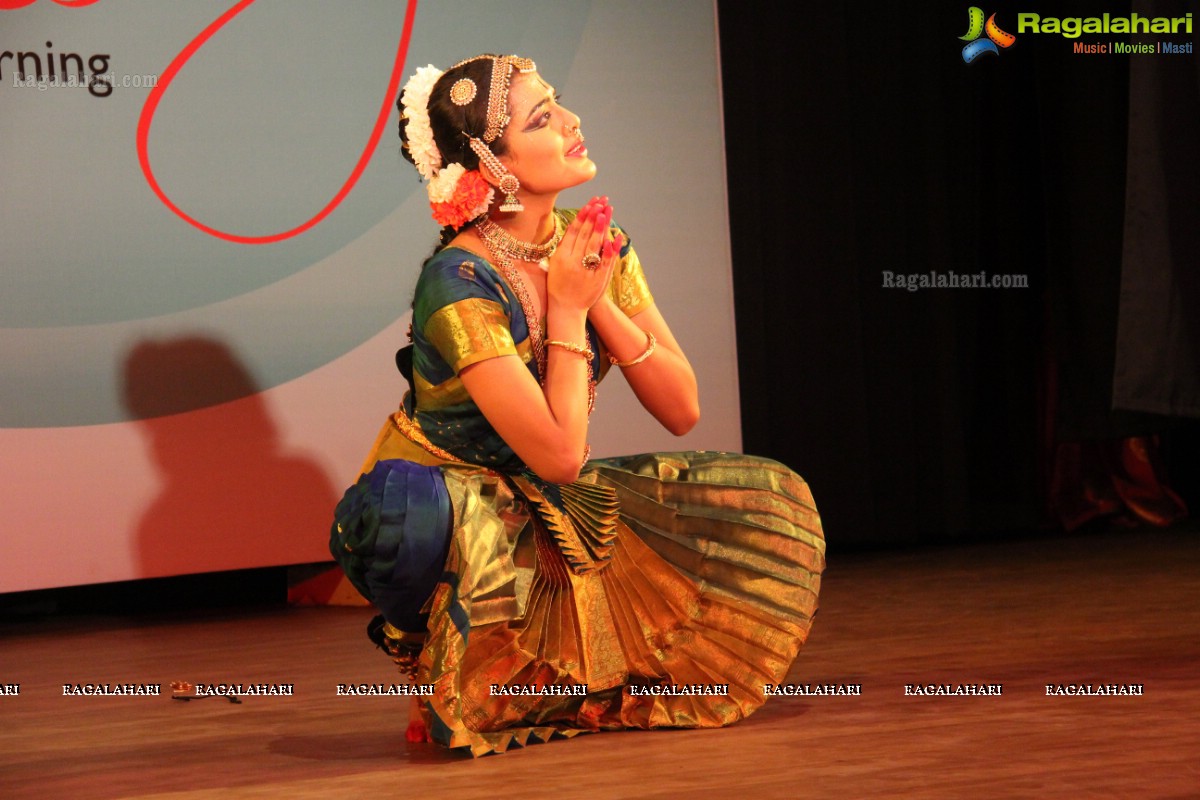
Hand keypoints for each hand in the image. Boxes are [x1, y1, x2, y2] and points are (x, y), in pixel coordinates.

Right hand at [547, 197, 620, 312]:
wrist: (566, 308)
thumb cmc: (559, 285)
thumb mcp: (555, 265)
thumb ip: (563, 247)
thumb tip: (573, 228)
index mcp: (561, 256)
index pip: (573, 231)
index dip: (582, 216)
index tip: (590, 204)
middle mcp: (572, 261)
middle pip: (584, 234)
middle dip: (593, 216)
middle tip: (601, 202)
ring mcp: (585, 270)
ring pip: (594, 244)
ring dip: (601, 227)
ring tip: (606, 211)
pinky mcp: (596, 279)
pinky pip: (605, 261)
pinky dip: (611, 248)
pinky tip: (616, 236)